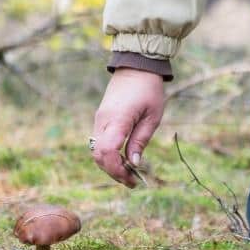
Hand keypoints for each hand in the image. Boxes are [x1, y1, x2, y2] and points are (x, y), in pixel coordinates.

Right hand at [91, 68, 164, 186]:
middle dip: (114, 172)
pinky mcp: (100, 119)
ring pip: (96, 151)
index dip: (117, 169)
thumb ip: (141, 140)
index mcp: (118, 119)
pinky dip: (108, 155)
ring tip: (129, 174)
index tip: (132, 179)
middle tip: (132, 182)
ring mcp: (99, 119)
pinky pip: (99, 143)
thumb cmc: (149, 90)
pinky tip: (122, 160)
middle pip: (99, 155)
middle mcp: (103, 120)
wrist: (136, 67)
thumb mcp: (152, 117)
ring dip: (110, 165)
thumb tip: (134, 163)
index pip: (108, 152)